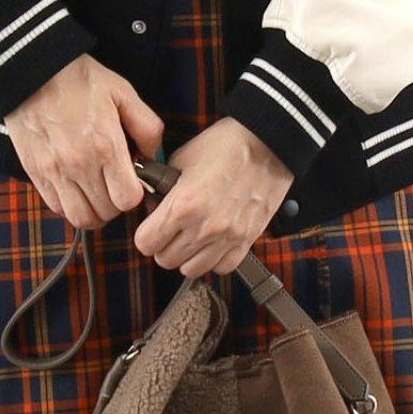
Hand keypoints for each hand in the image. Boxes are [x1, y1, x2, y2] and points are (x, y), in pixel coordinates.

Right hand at [4, 57, 164, 229]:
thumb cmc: (80, 79)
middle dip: (116, 204)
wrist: (32, 69)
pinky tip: (75, 188)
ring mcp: (54, 171)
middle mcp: (79, 164)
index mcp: (105, 145)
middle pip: (106, 212)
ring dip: (93, 211)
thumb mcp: (123, 93)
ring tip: (96, 193)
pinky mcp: (35, 172)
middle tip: (114, 186)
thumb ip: (147, 126)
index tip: (132, 182)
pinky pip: (56, 207)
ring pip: (80, 218)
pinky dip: (69, 205)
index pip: (128, 199)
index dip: (134, 195)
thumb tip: (153, 155)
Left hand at [132, 119, 293, 277]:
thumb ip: (162, 188)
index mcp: (183, 205)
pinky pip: (222, 267)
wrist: (267, 143)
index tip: (152, 227)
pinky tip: (212, 242)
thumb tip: (154, 208)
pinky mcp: (246, 240)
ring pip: (191, 269)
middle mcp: (204, 227)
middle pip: (165, 260)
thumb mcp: (181, 158)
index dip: (146, 234)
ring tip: (191, 238)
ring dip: (187, 256)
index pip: (145, 243)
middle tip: (171, 230)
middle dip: (163, 245)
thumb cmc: (226, 145)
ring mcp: (227, 237)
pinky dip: (214, 259)